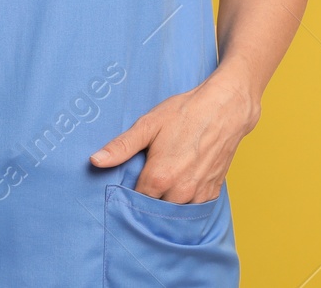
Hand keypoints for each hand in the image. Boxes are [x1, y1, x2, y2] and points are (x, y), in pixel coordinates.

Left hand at [88, 69, 260, 203]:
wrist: (225, 109)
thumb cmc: (185, 112)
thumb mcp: (149, 124)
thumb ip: (121, 146)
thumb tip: (95, 160)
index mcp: (159, 177)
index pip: (134, 201)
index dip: (128, 194)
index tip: (126, 184)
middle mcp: (180, 192)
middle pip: (154, 210)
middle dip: (147, 201)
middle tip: (144, 182)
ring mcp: (198, 195)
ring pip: (174, 212)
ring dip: (167, 204)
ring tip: (163, 185)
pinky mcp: (212, 192)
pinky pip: (193, 209)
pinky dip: (185, 202)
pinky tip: (180, 186)